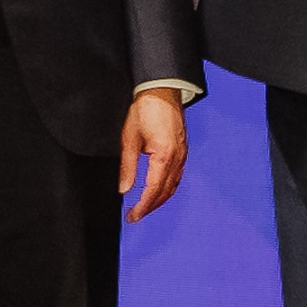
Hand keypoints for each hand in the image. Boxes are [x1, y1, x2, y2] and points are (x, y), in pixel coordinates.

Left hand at [118, 88, 188, 219]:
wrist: (162, 90)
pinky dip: (167, 188)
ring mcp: (183, 155)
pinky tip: (157, 190)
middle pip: (165, 192)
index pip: (153, 190)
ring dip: (159, 199)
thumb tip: (124, 189)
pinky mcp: (182, 151)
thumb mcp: (129, 138)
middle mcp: (177, 158)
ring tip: (144, 207)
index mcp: (164, 156)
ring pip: (173, 186)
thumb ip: (128, 166)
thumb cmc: (145, 109)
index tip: (132, 216)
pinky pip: (177, 176)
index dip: (143, 206)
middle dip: (150, 207)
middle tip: (135, 215)